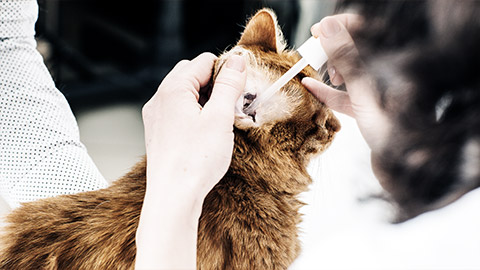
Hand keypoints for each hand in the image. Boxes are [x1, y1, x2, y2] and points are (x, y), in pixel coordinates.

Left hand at [136, 53, 246, 268]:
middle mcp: (159, 99)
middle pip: (192, 74)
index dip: (226, 71)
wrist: (173, 197)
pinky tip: (207, 132)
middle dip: (216, 84)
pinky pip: (179, 111)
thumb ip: (229, 85)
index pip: (203, 61)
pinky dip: (196, 114)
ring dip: (207, 100)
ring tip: (222, 121)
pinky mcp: (159, 132)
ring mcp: (156, 116)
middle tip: (233, 105)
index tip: (241, 89)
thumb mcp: (220, 118)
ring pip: (186, 94)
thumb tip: (236, 60)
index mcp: (173, 89)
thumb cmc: (194, 160)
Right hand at [301, 14, 391, 151]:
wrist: (402, 170)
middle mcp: (386, 74)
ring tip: (331, 78)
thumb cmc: (393, 133)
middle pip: (355, 48)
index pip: (368, 28)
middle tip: (318, 54)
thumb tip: (328, 28)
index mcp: (393, 64)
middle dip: (334, 50)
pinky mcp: (369, 107)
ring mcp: (377, 91)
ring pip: (350, 69)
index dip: (341, 25)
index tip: (318, 30)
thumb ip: (347, 59)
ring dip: (333, 69)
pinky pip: (346, 93)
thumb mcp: (365, 93)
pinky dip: (329, 91)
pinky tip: (310, 86)